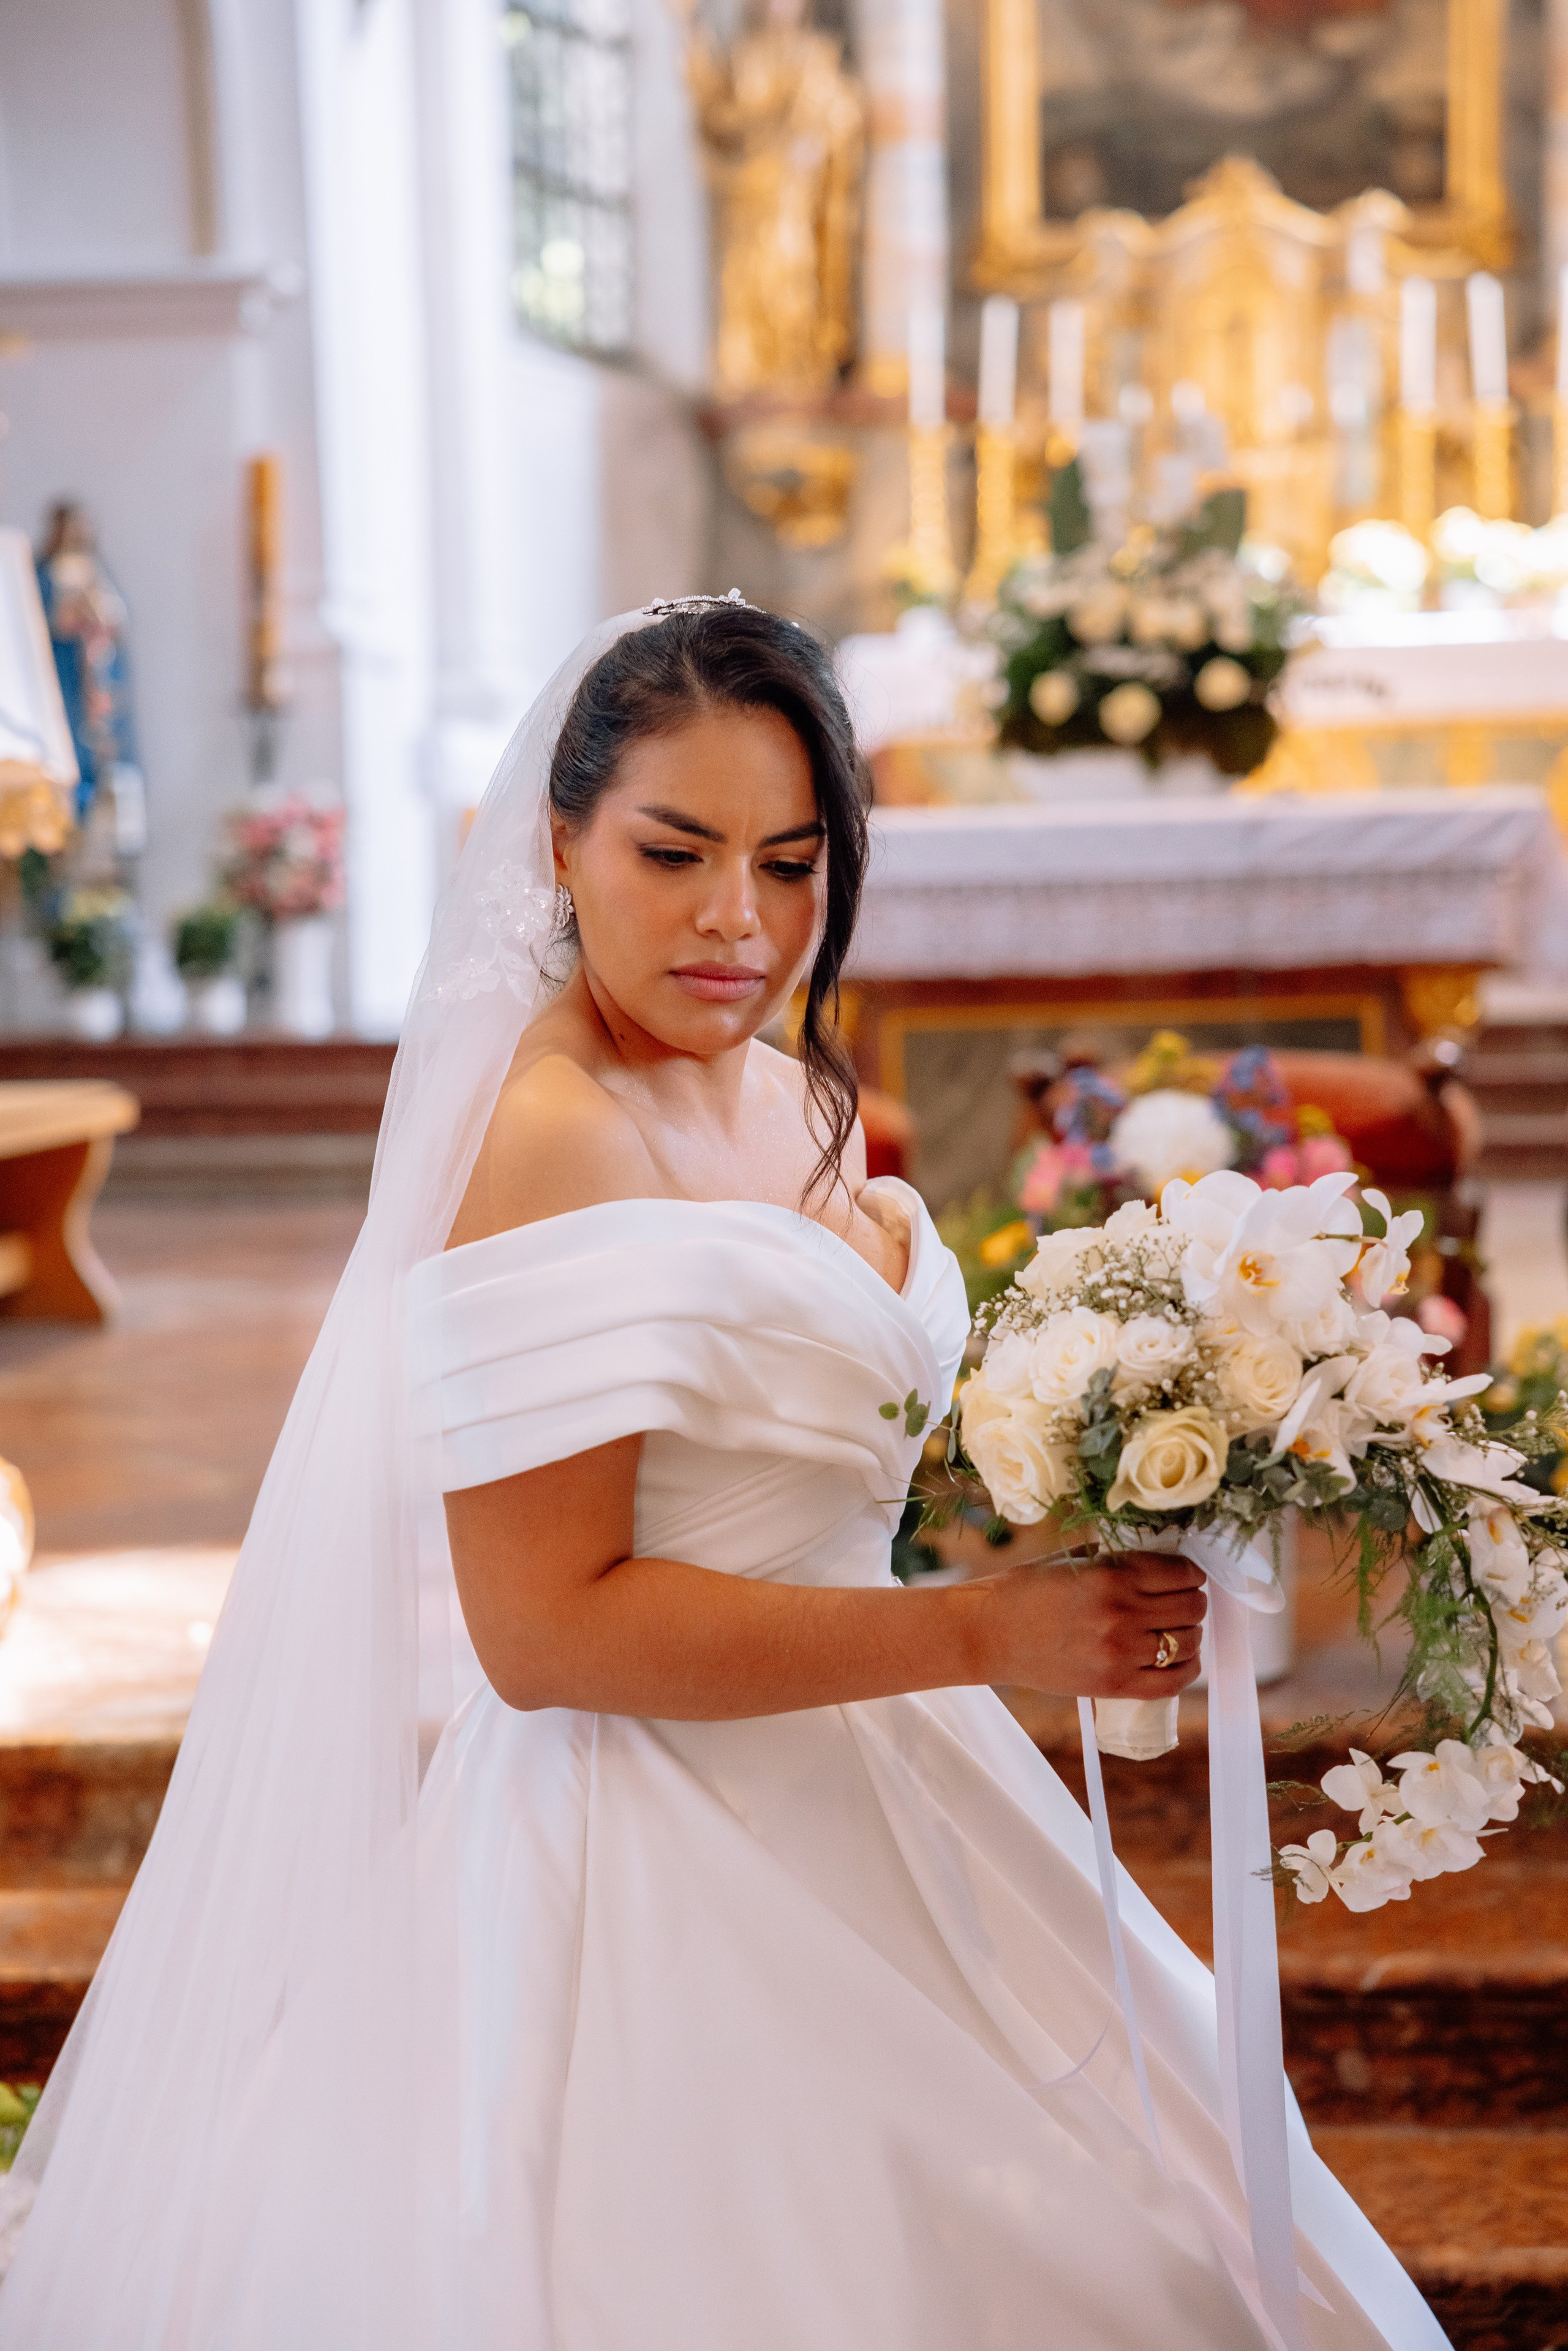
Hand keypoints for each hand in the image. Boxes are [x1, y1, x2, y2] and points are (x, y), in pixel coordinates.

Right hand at [976, 1549, 1206, 1697]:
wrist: (988, 1634)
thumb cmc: (1024, 1591)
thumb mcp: (1072, 1561)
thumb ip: (1116, 1562)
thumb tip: (1159, 1565)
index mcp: (1112, 1575)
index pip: (1182, 1573)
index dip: (1189, 1573)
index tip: (1184, 1576)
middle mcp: (1122, 1613)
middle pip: (1192, 1607)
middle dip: (1192, 1601)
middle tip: (1179, 1601)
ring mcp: (1120, 1653)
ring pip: (1188, 1642)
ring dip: (1190, 1633)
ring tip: (1176, 1630)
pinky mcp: (1114, 1685)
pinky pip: (1174, 1681)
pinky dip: (1187, 1668)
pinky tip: (1179, 1659)